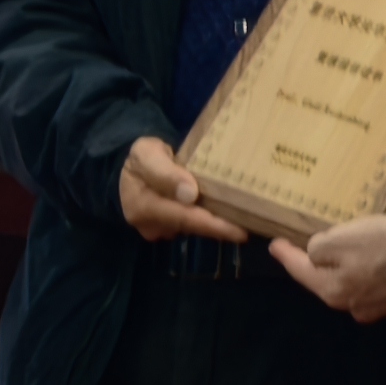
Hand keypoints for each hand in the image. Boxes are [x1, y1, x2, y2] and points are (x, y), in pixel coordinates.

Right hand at [118, 135, 249, 244]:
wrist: (129, 168)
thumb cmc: (141, 157)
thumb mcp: (147, 154)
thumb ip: (165, 172)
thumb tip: (190, 194)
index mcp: (144, 207)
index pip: (184, 217)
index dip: (212, 225)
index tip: (240, 230)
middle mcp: (152, 225)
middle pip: (193, 226)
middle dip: (222, 228)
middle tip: (256, 227)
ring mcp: (160, 229)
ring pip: (194, 228)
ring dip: (218, 225)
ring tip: (249, 220)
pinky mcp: (169, 228)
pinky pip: (193, 224)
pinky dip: (211, 220)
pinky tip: (231, 215)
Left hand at [274, 214, 385, 321]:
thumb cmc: (381, 248)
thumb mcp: (339, 240)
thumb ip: (318, 248)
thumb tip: (315, 253)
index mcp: (330, 289)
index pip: (299, 269)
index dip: (285, 254)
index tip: (274, 244)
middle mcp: (347, 304)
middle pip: (324, 280)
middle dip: (315, 265)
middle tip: (309, 246)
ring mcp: (373, 307)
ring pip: (348, 284)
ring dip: (344, 269)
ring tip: (346, 252)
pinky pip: (371, 285)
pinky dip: (366, 273)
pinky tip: (374, 262)